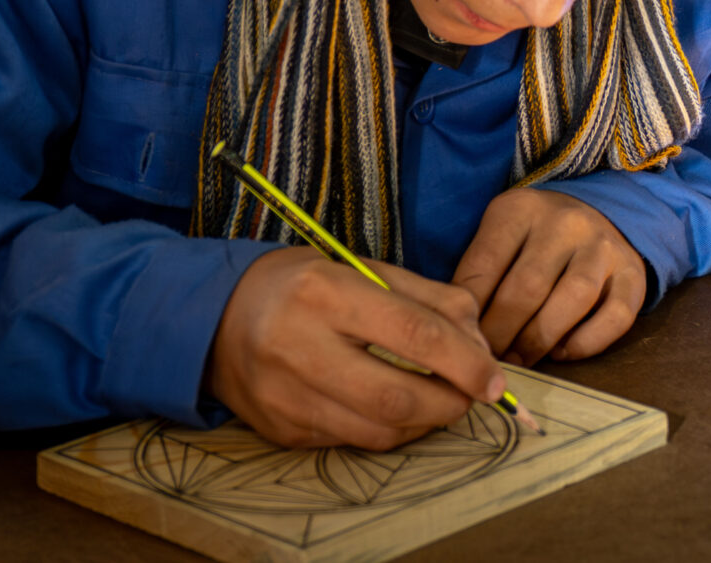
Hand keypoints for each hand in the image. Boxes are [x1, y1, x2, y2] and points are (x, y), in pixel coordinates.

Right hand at [206, 247, 502, 449]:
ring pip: (377, 429)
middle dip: (450, 402)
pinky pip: (352, 441)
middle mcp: (299, 345)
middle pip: (396, 394)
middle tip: (473, 396)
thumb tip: (478, 343)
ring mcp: (286, 396)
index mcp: (325, 292)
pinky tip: (400, 410)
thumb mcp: (363, 268)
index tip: (494, 378)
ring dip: (425, 422)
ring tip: (440, 401)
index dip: (464, 361)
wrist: (216, 319)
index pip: (412, 333)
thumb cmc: (303, 286)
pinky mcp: (281, 430)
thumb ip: (428, 298)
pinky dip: (389, 430)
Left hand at [453, 188, 647, 365]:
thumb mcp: (499, 238)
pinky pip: (614, 318)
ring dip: (538, 342)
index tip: (460, 341)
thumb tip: (459, 333)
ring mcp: (604, 247)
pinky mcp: (634, 274)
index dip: (469, 313)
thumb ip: (477, 275)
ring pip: (571, 302)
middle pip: (526, 289)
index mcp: (521, 209)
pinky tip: (561, 352)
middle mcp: (566, 223)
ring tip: (518, 361)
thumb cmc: (533, 238)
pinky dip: (585, 344)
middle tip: (487, 361)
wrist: (597, 212)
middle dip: (500, 335)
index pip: (484, 266)